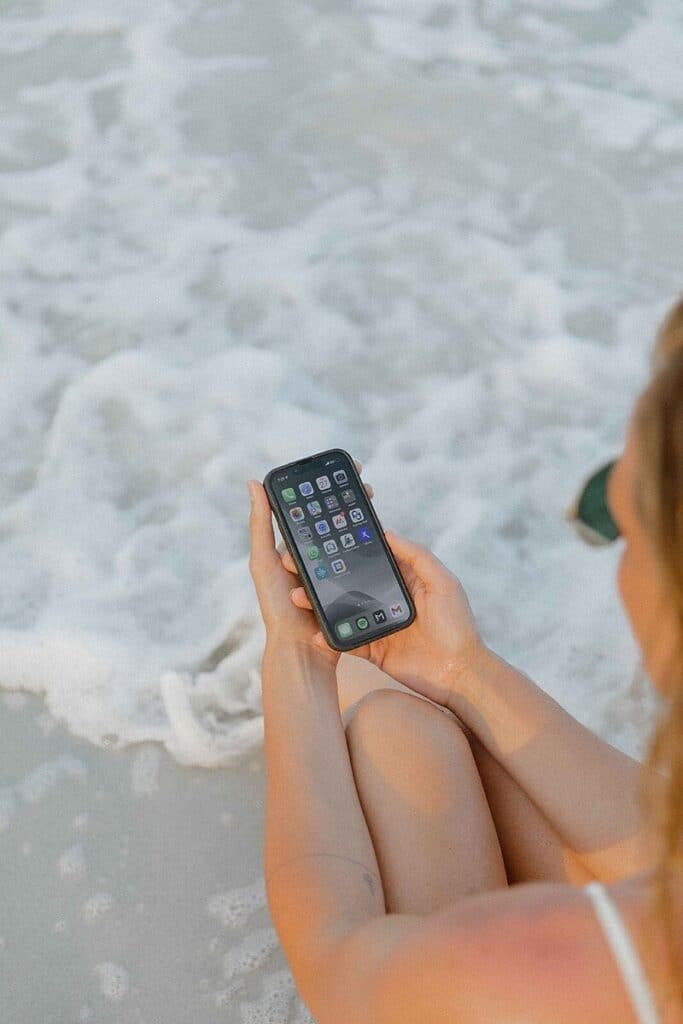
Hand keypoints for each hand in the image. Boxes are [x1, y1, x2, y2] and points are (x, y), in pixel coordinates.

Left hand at [247, 458, 373, 670]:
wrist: (301, 650)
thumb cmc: (277, 607)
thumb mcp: (264, 561)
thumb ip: (260, 525)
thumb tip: (253, 482)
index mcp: (294, 549)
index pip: (312, 512)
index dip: (326, 491)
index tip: (342, 472)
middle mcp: (315, 559)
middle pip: (336, 523)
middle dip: (350, 503)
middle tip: (366, 486)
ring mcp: (334, 574)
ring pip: (351, 542)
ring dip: (363, 523)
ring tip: (373, 505)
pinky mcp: (350, 589)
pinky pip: (363, 565)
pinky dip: (373, 550)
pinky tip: (382, 537)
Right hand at [279, 466, 487, 707]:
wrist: (459, 675)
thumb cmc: (457, 624)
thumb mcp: (442, 582)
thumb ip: (416, 556)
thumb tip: (386, 532)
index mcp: (403, 580)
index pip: (371, 560)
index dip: (348, 550)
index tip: (322, 538)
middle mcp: (387, 600)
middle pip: (349, 584)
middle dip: (323, 576)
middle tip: (295, 566)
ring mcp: (378, 625)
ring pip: (342, 611)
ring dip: (318, 605)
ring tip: (297, 597)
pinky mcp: (373, 651)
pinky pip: (346, 641)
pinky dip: (328, 637)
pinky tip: (312, 631)